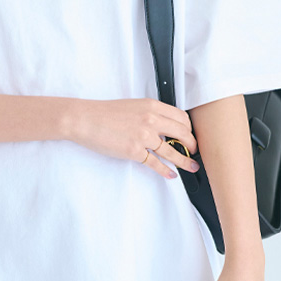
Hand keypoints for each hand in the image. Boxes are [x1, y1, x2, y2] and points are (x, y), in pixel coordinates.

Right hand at [65, 98, 200, 179]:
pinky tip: (171, 174)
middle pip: (182, 134)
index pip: (181, 117)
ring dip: (185, 161)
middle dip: (192, 144)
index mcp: (152, 106)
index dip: (189, 128)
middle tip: (194, 150)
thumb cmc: (105, 113)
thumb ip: (150, 113)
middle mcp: (151, 120)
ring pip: (172, 151)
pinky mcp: (134, 151)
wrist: (85, 119)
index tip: (190, 135)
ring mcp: (143, 136)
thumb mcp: (133, 105)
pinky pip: (156, 163)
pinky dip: (166, 171)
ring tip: (192, 166)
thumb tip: (164, 125)